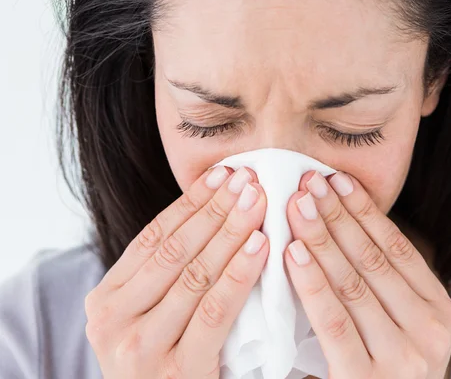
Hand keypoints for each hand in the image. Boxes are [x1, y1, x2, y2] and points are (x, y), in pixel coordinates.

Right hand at [84, 166, 269, 377]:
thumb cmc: (164, 362)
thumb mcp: (150, 316)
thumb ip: (168, 277)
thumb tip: (215, 212)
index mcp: (106, 299)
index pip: (154, 237)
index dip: (191, 202)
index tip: (224, 174)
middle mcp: (112, 321)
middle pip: (175, 250)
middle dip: (216, 210)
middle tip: (249, 179)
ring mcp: (141, 349)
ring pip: (195, 275)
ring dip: (231, 233)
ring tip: (258, 202)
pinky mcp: (177, 372)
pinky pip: (214, 311)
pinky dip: (239, 274)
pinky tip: (260, 246)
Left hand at [284, 171, 450, 378]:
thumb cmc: (385, 368)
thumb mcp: (397, 323)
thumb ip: (380, 284)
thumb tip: (340, 222)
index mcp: (440, 310)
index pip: (396, 247)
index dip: (363, 211)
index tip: (335, 180)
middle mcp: (431, 330)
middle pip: (373, 260)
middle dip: (337, 216)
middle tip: (307, 182)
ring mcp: (405, 358)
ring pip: (353, 284)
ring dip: (321, 239)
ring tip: (296, 206)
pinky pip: (334, 321)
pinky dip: (312, 283)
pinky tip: (293, 253)